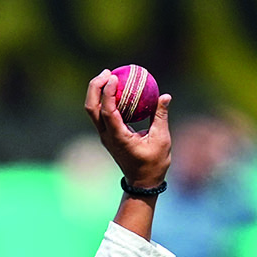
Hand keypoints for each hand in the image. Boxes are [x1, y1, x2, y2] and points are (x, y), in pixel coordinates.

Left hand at [85, 70, 170, 187]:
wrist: (142, 183)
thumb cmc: (154, 164)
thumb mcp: (161, 140)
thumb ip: (160, 117)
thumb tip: (165, 96)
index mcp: (118, 138)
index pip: (107, 111)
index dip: (108, 92)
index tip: (115, 77)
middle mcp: (106, 136)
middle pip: (91, 107)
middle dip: (96, 87)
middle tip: (108, 72)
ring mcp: (104, 136)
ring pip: (92, 110)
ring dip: (98, 92)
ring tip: (109, 76)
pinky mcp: (107, 135)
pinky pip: (100, 113)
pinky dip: (104, 99)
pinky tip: (115, 90)